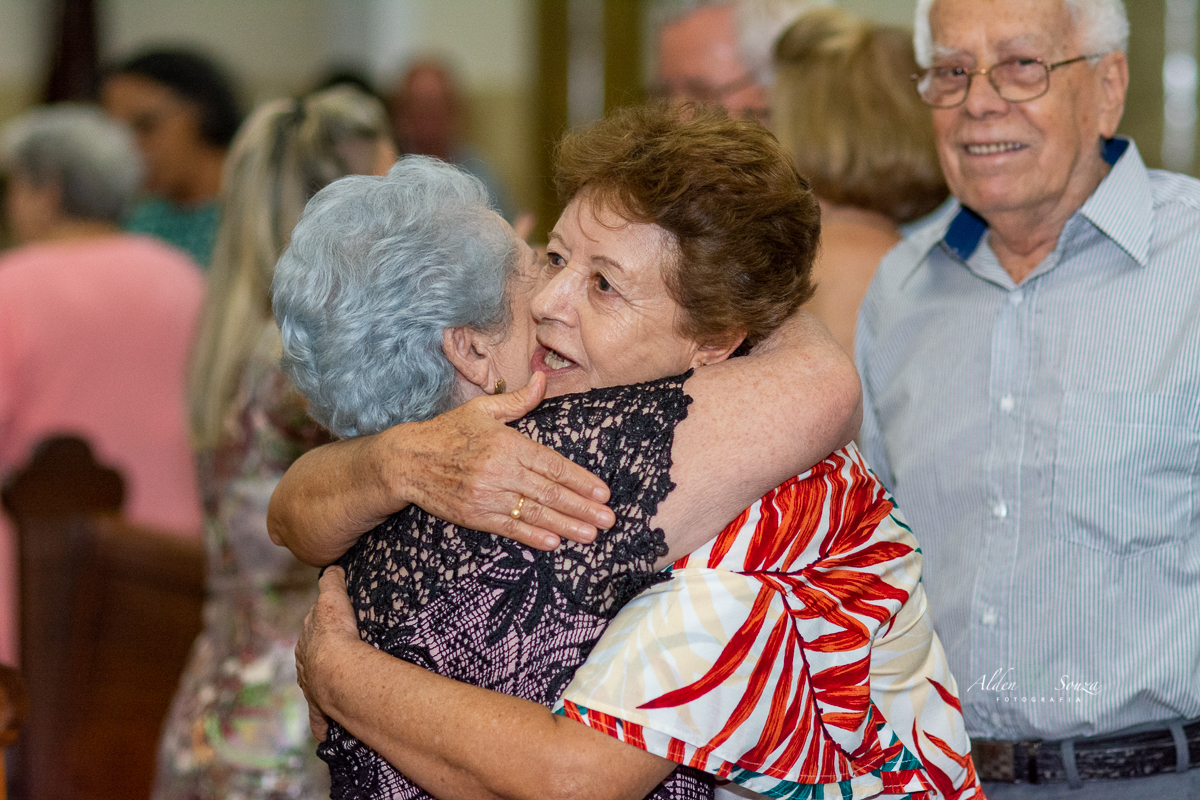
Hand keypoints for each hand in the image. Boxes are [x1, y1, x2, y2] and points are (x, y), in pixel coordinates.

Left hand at [296, 567, 360, 740]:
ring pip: (314, 687)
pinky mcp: (322, 711)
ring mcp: (311, 689)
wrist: (336, 671)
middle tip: (338, 656)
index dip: (321, 628)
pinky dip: (322, 724)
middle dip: (320, 657)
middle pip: (310, 659)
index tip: (331, 630)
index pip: (311, 631)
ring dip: (322, 687)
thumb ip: (331, 583)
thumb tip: (332, 569)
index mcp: (306, 641)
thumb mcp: (333, 599)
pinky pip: (320, 719)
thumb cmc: (335, 634)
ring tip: (337, 686)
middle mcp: (304, 666)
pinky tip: (326, 730)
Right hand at [398, 372, 614, 549]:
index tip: (602, 491)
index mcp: (507, 444)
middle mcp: (500, 471)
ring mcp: (488, 496)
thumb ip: (517, 400)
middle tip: (608, 518)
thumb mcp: (482, 409)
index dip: (580, 480)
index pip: (553, 464)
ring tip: (591, 534)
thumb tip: (542, 379)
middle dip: (583, 507)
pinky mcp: (475, 515)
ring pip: (535, 513)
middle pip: (550, 492)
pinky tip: (554, 542)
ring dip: (566, 525)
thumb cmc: (447, 432)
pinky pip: (510, 527)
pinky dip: (533, 536)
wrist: (406, 461)